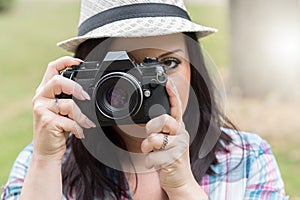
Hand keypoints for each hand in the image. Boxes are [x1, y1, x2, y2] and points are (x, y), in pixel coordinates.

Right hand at [32, 56, 95, 160]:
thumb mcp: (62, 111)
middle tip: (86, 98)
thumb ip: (69, 99)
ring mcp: (42, 109)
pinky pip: (70, 121)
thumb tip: (88, 93)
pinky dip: (79, 128)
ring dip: (82, 115)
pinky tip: (80, 133)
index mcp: (45, 91)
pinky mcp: (47, 122)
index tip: (79, 62)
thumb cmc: (57, 129)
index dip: (65, 61)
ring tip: (88, 122)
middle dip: (76, 88)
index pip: (52, 68)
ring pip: (68, 104)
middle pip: (57, 81)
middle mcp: (41, 98)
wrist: (46, 151)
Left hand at [141, 79, 204, 197]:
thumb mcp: (166, 141)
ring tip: (153, 153)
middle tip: (150, 138)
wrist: (179, 180)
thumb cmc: (170, 158)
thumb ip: (160, 131)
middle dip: (151, 128)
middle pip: (163, 119)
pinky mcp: (174, 159)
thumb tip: (148, 124)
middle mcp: (181, 134)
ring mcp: (179, 146)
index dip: (172, 94)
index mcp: (179, 128)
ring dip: (147, 148)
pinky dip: (149, 162)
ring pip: (154, 139)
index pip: (176, 107)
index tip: (167, 82)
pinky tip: (157, 163)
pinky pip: (152, 157)